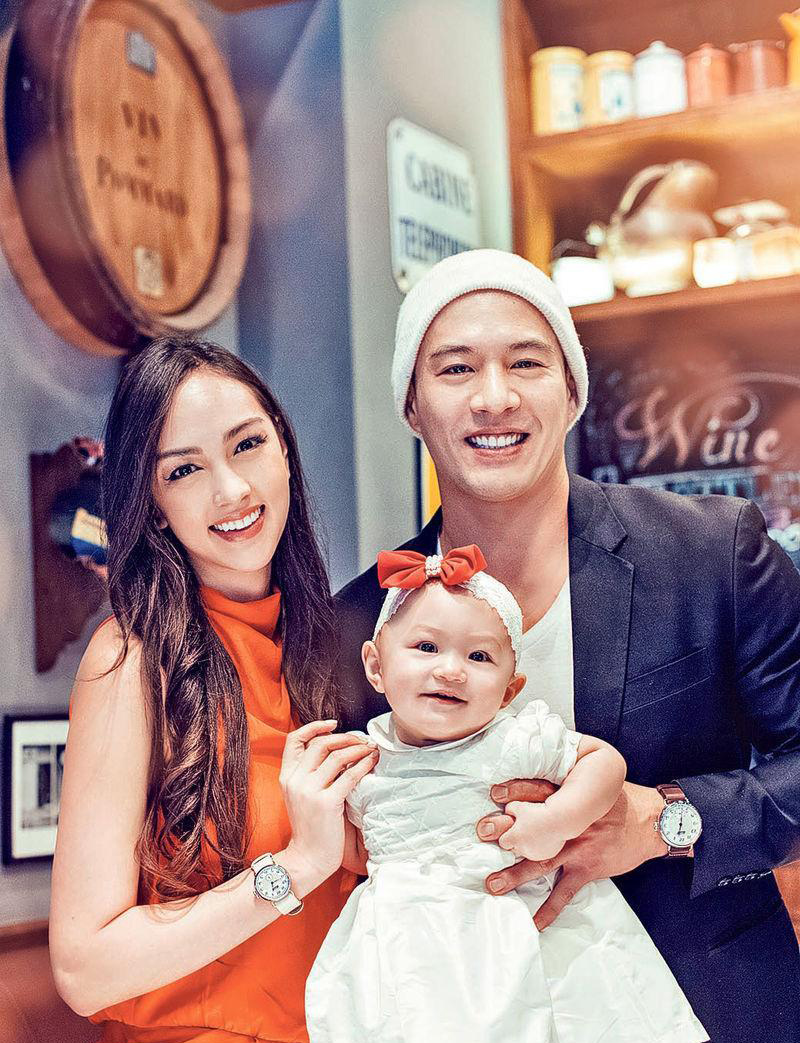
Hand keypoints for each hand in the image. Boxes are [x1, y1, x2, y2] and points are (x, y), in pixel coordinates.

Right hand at [279, 721, 377, 886]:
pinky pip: (349, 775)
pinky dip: (363, 764)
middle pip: (321, 743)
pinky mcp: (326, 803)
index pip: (294, 739)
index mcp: (287, 776)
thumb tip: (336, 750)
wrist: (308, 858)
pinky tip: (372, 762)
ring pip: (337, 756)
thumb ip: (310, 774)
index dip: (314, 727)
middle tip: (362, 739)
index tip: (333, 724)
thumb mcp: (301, 796)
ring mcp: (309, 791)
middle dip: (345, 737)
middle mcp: (295, 780)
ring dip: (358, 748)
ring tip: (371, 748)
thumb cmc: (310, 827)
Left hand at [479, 780, 666, 929]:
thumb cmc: (615, 800)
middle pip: (533, 826)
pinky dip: (549, 910)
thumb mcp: (591, 781)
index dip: (514, 791)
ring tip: (492, 884)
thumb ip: (563, 779)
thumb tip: (533, 773)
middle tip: (482, 835)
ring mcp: (577, 847)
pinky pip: (565, 892)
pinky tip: (534, 924)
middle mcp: (569, 821)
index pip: (537, 790)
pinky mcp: (587, 868)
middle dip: (507, 831)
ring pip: (542, 861)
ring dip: (516, 874)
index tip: (492, 795)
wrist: (651, 822)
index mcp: (569, 797)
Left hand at [497, 801, 566, 861]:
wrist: (559, 819)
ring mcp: (536, 854)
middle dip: (516, 842)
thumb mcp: (519, 806)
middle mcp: (523, 849)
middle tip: (521, 832)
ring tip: (533, 833)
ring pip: (527, 852)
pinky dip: (540, 847)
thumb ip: (510, 810)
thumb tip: (508, 811)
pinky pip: (540, 853)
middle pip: (514, 849)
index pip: (503, 842)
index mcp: (514, 838)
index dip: (506, 836)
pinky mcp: (548, 855)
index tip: (509, 832)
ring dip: (528, 846)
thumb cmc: (539, 812)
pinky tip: (544, 836)